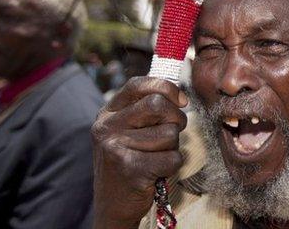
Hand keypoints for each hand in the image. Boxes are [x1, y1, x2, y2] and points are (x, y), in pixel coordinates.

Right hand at [91, 77, 187, 228]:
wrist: (112, 204)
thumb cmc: (130, 161)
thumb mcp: (128, 130)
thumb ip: (146, 110)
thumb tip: (180, 97)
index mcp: (108, 113)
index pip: (138, 85)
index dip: (166, 88)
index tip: (181, 101)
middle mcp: (107, 127)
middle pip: (157, 105)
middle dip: (176, 118)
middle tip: (174, 131)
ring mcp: (115, 148)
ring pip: (169, 134)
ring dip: (173, 147)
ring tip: (157, 156)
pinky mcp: (130, 169)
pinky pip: (172, 158)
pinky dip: (172, 166)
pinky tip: (157, 171)